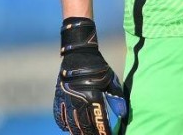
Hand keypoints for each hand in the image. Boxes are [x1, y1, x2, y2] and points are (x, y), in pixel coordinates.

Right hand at [53, 18, 127, 134]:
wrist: (79, 55)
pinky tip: (68, 129)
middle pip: (84, 125)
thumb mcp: (111, 80)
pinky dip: (64, 124)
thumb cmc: (99, 68)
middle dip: (91, 133)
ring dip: (78, 132)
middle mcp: (78, 99)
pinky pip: (59, 116)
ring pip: (71, 123)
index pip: (99, 119)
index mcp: (93, 95)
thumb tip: (123, 114)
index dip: (103, 130)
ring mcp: (67, 99)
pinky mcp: (59, 97)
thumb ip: (116, 98)